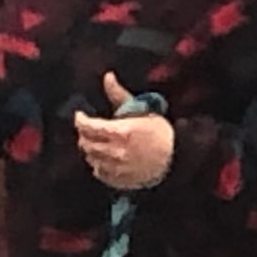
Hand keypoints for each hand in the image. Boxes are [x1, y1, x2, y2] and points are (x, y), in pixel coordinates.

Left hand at [75, 73, 174, 190]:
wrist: (175, 159)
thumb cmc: (160, 133)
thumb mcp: (141, 109)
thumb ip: (119, 95)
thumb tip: (108, 77)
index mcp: (121, 132)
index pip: (89, 127)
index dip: (80, 120)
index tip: (80, 116)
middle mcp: (116, 151)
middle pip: (86, 143)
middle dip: (83, 134)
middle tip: (88, 129)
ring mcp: (117, 168)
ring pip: (90, 158)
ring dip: (89, 149)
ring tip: (96, 142)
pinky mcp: (119, 179)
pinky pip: (99, 172)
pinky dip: (97, 164)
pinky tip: (103, 158)